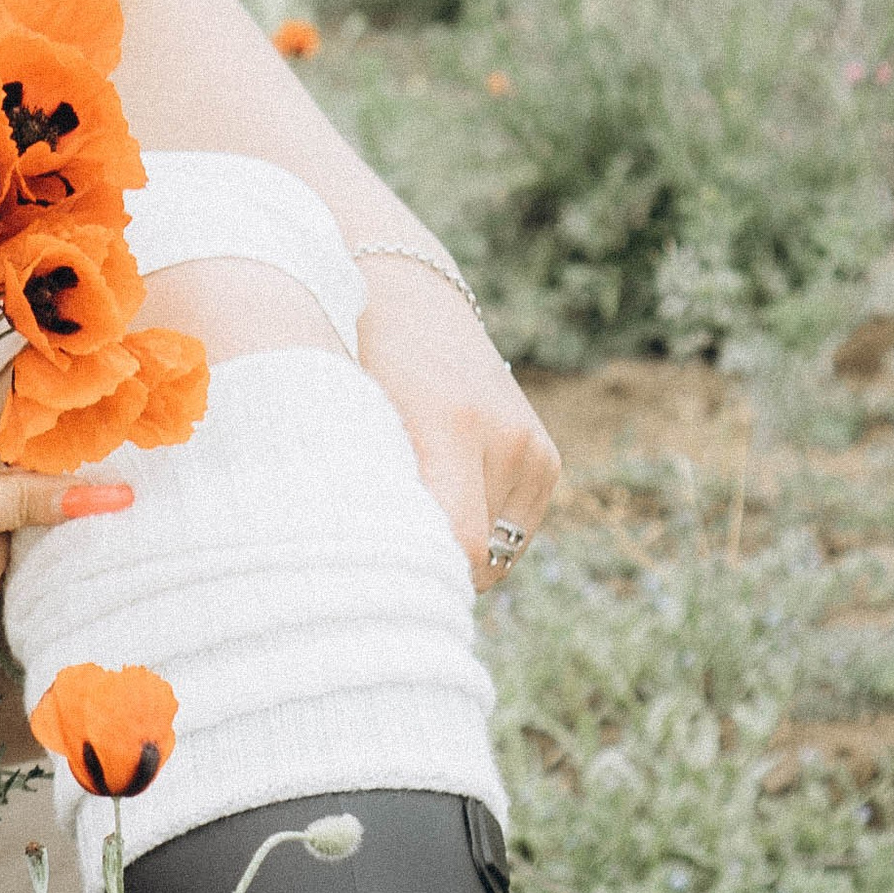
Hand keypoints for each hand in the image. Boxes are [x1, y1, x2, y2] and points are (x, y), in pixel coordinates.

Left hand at [355, 263, 559, 587]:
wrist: (407, 299)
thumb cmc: (356, 363)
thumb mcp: (347, 417)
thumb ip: (365, 487)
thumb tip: (363, 571)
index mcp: (451, 424)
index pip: (456, 541)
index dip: (421, 578)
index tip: (381, 593)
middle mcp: (504, 439)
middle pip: (477, 556)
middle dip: (432, 571)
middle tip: (380, 569)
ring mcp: (532, 450)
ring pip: (496, 552)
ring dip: (455, 553)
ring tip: (407, 518)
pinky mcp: (545, 460)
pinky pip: (512, 532)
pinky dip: (477, 534)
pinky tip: (439, 504)